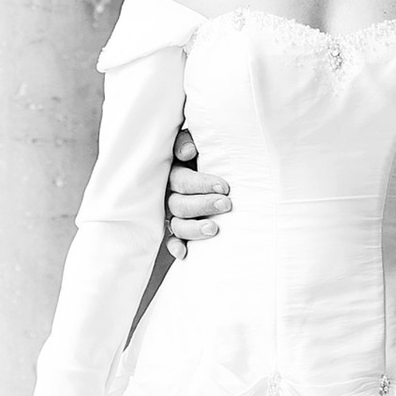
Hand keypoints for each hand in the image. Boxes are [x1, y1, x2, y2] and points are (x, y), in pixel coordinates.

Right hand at [164, 123, 231, 259]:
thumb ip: (187, 141)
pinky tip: (185, 253)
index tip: (224, 187)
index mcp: (172, 172)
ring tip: (214, 229)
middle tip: (226, 203)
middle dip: (203, 205)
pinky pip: (172, 240)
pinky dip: (176, 247)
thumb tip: (188, 151)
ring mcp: (170, 214)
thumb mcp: (195, 142)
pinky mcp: (175, 229)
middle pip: (179, 204)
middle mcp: (168, 195)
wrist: (206, 166)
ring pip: (176, 224)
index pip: (181, 180)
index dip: (200, 184)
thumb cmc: (204, 152)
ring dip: (194, 229)